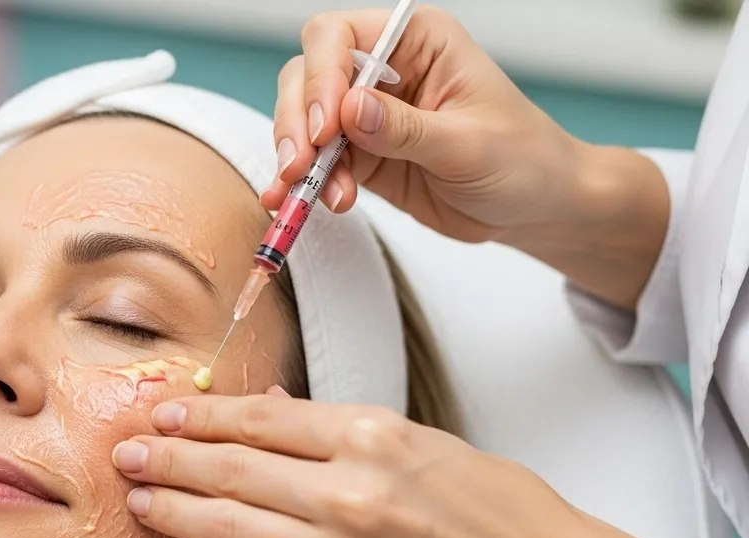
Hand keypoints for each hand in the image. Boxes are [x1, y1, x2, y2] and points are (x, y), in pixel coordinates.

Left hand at [111, 391, 708, 537]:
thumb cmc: (502, 512)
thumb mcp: (424, 442)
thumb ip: (340, 429)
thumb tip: (270, 410)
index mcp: (372, 436)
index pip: (261, 418)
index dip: (201, 416)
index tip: (165, 412)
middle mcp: (350, 491)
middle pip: (231, 467)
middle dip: (168, 458)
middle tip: (126, 451)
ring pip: (227, 528)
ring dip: (169, 512)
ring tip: (133, 500)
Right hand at [270, 6, 578, 240]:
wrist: (534, 207)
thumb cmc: (522, 159)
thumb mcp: (468, 143)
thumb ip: (405, 128)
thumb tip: (349, 110)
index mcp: (417, 41)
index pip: (340, 36)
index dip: (322, 76)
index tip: (324, 127)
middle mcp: (385, 69)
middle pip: (308, 75)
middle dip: (296, 121)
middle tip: (299, 166)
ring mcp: (366, 114)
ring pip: (302, 120)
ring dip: (298, 158)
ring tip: (307, 195)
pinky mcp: (360, 155)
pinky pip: (316, 163)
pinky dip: (306, 184)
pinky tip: (310, 203)